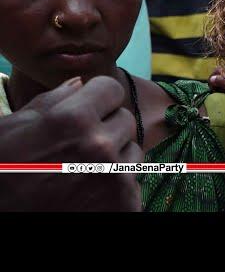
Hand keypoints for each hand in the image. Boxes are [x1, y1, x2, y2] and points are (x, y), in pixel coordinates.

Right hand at [0, 76, 142, 210]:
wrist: (4, 218)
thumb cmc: (3, 174)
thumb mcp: (12, 130)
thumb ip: (51, 102)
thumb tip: (79, 84)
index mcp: (72, 120)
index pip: (112, 89)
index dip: (99, 98)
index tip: (90, 108)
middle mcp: (99, 146)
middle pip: (125, 120)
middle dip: (107, 128)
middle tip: (81, 147)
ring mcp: (115, 177)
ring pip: (133, 152)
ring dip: (115, 158)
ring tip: (84, 171)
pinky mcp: (125, 204)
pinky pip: (134, 183)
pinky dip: (117, 188)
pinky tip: (91, 193)